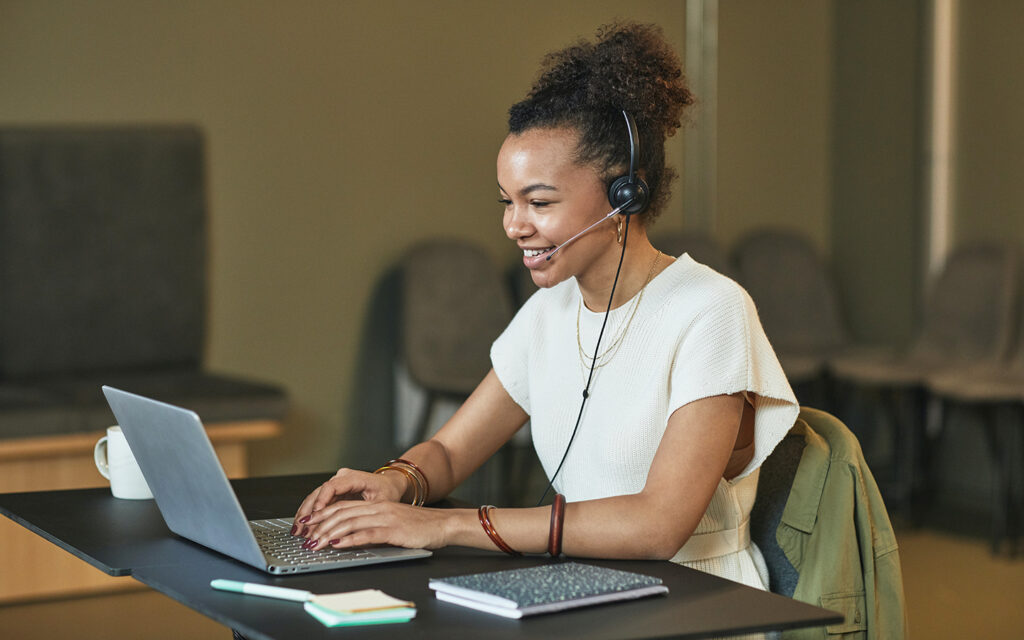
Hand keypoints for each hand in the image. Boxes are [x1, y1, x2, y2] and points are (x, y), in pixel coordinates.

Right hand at [291, 468, 403, 535]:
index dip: (321, 501)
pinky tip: (302, 526)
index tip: (315, 515)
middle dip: (308, 512)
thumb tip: (351, 529)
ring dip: (305, 515)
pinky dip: (310, 515)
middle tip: (301, 529)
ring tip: (297, 531)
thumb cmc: (388, 492)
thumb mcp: (381, 503)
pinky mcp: (334, 493)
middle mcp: (341, 478)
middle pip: (319, 493)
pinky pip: (318, 503)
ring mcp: (336, 484)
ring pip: (315, 498)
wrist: (391, 485)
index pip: (331, 487)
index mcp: (353, 477)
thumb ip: (365, 513)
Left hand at [299, 501, 458, 550]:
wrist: (443, 525)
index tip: (307, 524)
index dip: (322, 514)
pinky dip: (350, 539)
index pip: (342, 507)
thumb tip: (348, 536)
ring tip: (316, 543)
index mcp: (376, 505)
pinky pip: (368, 534)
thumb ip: (372, 525)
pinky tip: (339, 544)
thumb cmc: (419, 526)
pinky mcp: (394, 530)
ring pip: (350, 523)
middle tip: (305, 537)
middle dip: (320, 525)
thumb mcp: (392, 521)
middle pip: (342, 513)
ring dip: (330, 534)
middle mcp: (378, 509)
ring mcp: (385, 518)